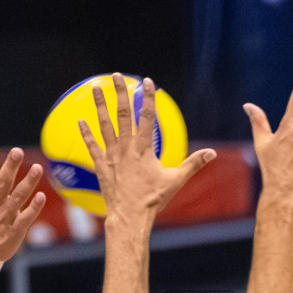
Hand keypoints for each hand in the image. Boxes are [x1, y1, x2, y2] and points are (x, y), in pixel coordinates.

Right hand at [0, 128, 46, 268]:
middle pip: (2, 183)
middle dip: (9, 167)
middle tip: (17, 150)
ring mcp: (5, 218)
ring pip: (18, 198)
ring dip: (28, 183)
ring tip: (38, 167)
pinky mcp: (15, 231)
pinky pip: (26, 218)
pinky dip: (34, 208)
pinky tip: (42, 195)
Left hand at [81, 74, 215, 218]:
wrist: (130, 216)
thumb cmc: (153, 200)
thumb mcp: (176, 180)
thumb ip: (193, 164)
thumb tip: (212, 153)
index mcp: (145, 148)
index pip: (147, 116)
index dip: (148, 97)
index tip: (147, 81)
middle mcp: (126, 147)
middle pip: (123, 114)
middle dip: (120, 93)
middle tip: (116, 76)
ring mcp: (112, 155)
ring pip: (104, 124)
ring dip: (100, 105)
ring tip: (96, 88)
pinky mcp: (101, 165)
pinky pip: (92, 146)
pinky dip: (86, 133)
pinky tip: (80, 120)